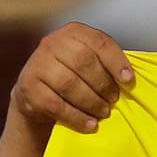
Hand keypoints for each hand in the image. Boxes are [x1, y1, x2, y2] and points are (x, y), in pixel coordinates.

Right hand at [9, 21, 132, 134]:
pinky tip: (89, 124)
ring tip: (104, 111)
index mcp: (73, 32)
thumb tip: (129, 78)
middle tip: (114, 99)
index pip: (99, 42)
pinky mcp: (27, 88)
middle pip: (84, 63)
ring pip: (69, 84)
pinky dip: (76, 117)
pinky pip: (55, 105)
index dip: (117, 62)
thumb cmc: (72, 72)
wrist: (37, 89)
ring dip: (91, 102)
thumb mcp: (89, 58)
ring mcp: (36, 64)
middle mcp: (52, 43)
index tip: (129, 80)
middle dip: (103, 85)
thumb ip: (106, 61)